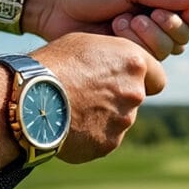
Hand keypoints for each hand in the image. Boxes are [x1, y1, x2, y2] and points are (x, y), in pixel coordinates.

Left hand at [26, 0, 188, 59]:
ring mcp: (139, 45)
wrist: (57, 8)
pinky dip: (133, 46)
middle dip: (167, 26)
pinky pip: (145, 62)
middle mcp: (152, 25)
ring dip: (147, 36)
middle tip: (142, 15)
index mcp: (155, 3)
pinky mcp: (125, 61)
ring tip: (119, 22)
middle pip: (182, 37)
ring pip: (166, 52)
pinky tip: (112, 34)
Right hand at [31, 32, 164, 163]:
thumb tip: (116, 66)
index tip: (126, 80)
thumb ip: (111, 57)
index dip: (142, 79)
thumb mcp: (86, 44)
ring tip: (71, 108)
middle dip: (117, 97)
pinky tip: (67, 125)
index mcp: (134, 63)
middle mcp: (135, 93)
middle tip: (87, 93)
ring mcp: (123, 121)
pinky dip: (89, 134)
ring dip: (102, 116)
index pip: (157, 77)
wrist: (32, 98)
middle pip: (134, 98)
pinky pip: (103, 139)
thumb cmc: (54, 63)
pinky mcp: (108, 144)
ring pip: (118, 119)